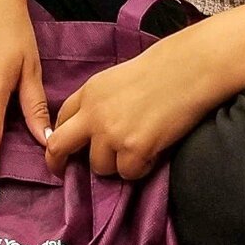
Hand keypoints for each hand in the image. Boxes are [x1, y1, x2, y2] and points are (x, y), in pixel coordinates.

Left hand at [44, 30, 221, 179]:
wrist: (187, 71)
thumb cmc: (159, 72)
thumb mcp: (114, 80)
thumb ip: (97, 103)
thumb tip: (89, 129)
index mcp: (88, 94)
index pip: (60, 121)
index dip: (60, 137)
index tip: (64, 150)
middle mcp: (93, 115)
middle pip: (59, 147)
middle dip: (57, 163)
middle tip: (63, 173)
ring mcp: (112, 134)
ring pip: (99, 166)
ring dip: (115, 164)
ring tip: (136, 149)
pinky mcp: (134, 150)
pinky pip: (128, 173)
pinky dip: (140, 168)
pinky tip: (153, 152)